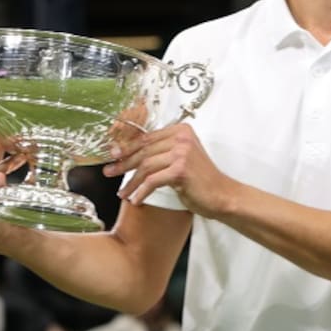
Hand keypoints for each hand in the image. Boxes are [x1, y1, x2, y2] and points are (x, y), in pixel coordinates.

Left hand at [105, 122, 230, 217]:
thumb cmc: (201, 180)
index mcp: (181, 130)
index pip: (146, 138)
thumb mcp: (181, 159)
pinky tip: (137, 200)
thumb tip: (128, 153)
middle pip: (144, 150)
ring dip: (131, 181)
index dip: (127, 147)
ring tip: (123, 193)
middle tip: (109, 172)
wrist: (222, 195)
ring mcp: (182, 153)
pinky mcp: (180, 170)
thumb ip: (162, 151)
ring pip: (146, 166)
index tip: (113, 156)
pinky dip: (142, 191)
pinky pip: (153, 181)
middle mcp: (182, 138)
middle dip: (123, 163)